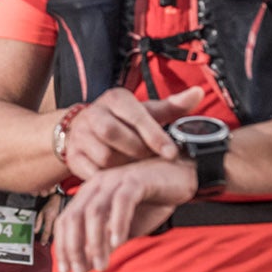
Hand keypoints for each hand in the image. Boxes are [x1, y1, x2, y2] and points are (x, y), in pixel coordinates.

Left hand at [34, 190, 64, 247]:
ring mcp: (62, 221)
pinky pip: (63, 229)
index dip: (44, 238)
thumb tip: (35, 231)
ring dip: (56, 236)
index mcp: (50, 218)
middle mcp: (57, 220)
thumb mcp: (41, 212)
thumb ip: (38, 222)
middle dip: (50, 238)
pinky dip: (60, 233)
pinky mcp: (66, 221)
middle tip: (46, 241)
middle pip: (54, 234)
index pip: (47, 231)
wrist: (61, 199)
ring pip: (59, 232)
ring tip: (51, 238)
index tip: (42, 243)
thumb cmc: (51, 205)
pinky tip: (58, 234)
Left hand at [54, 157, 195, 271]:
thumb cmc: (149, 204)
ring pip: (95, 212)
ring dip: (95, 242)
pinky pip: (122, 202)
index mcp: (89, 194)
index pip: (65, 221)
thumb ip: (102, 245)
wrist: (179, 179)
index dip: (62, 247)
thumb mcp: (121, 230)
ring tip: (101, 266)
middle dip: (73, 247)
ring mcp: (115, 181)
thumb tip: (81, 269)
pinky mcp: (136, 180)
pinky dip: (118, 223)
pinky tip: (119, 243)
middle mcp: (97, 185)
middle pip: (74, 216)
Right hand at [62, 86, 205, 178]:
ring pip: (104, 156)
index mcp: (115, 98)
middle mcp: (94, 113)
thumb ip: (173, 106)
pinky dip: (109, 178)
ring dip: (124, 166)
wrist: (83, 130)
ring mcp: (80, 135)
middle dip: (136, 150)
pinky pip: (92, 172)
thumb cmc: (124, 122)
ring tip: (136, 168)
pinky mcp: (72, 156)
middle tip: (151, 160)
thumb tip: (199, 93)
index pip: (135, 115)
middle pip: (113, 134)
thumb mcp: (147, 112)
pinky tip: (120, 178)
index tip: (171, 153)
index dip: (155, 136)